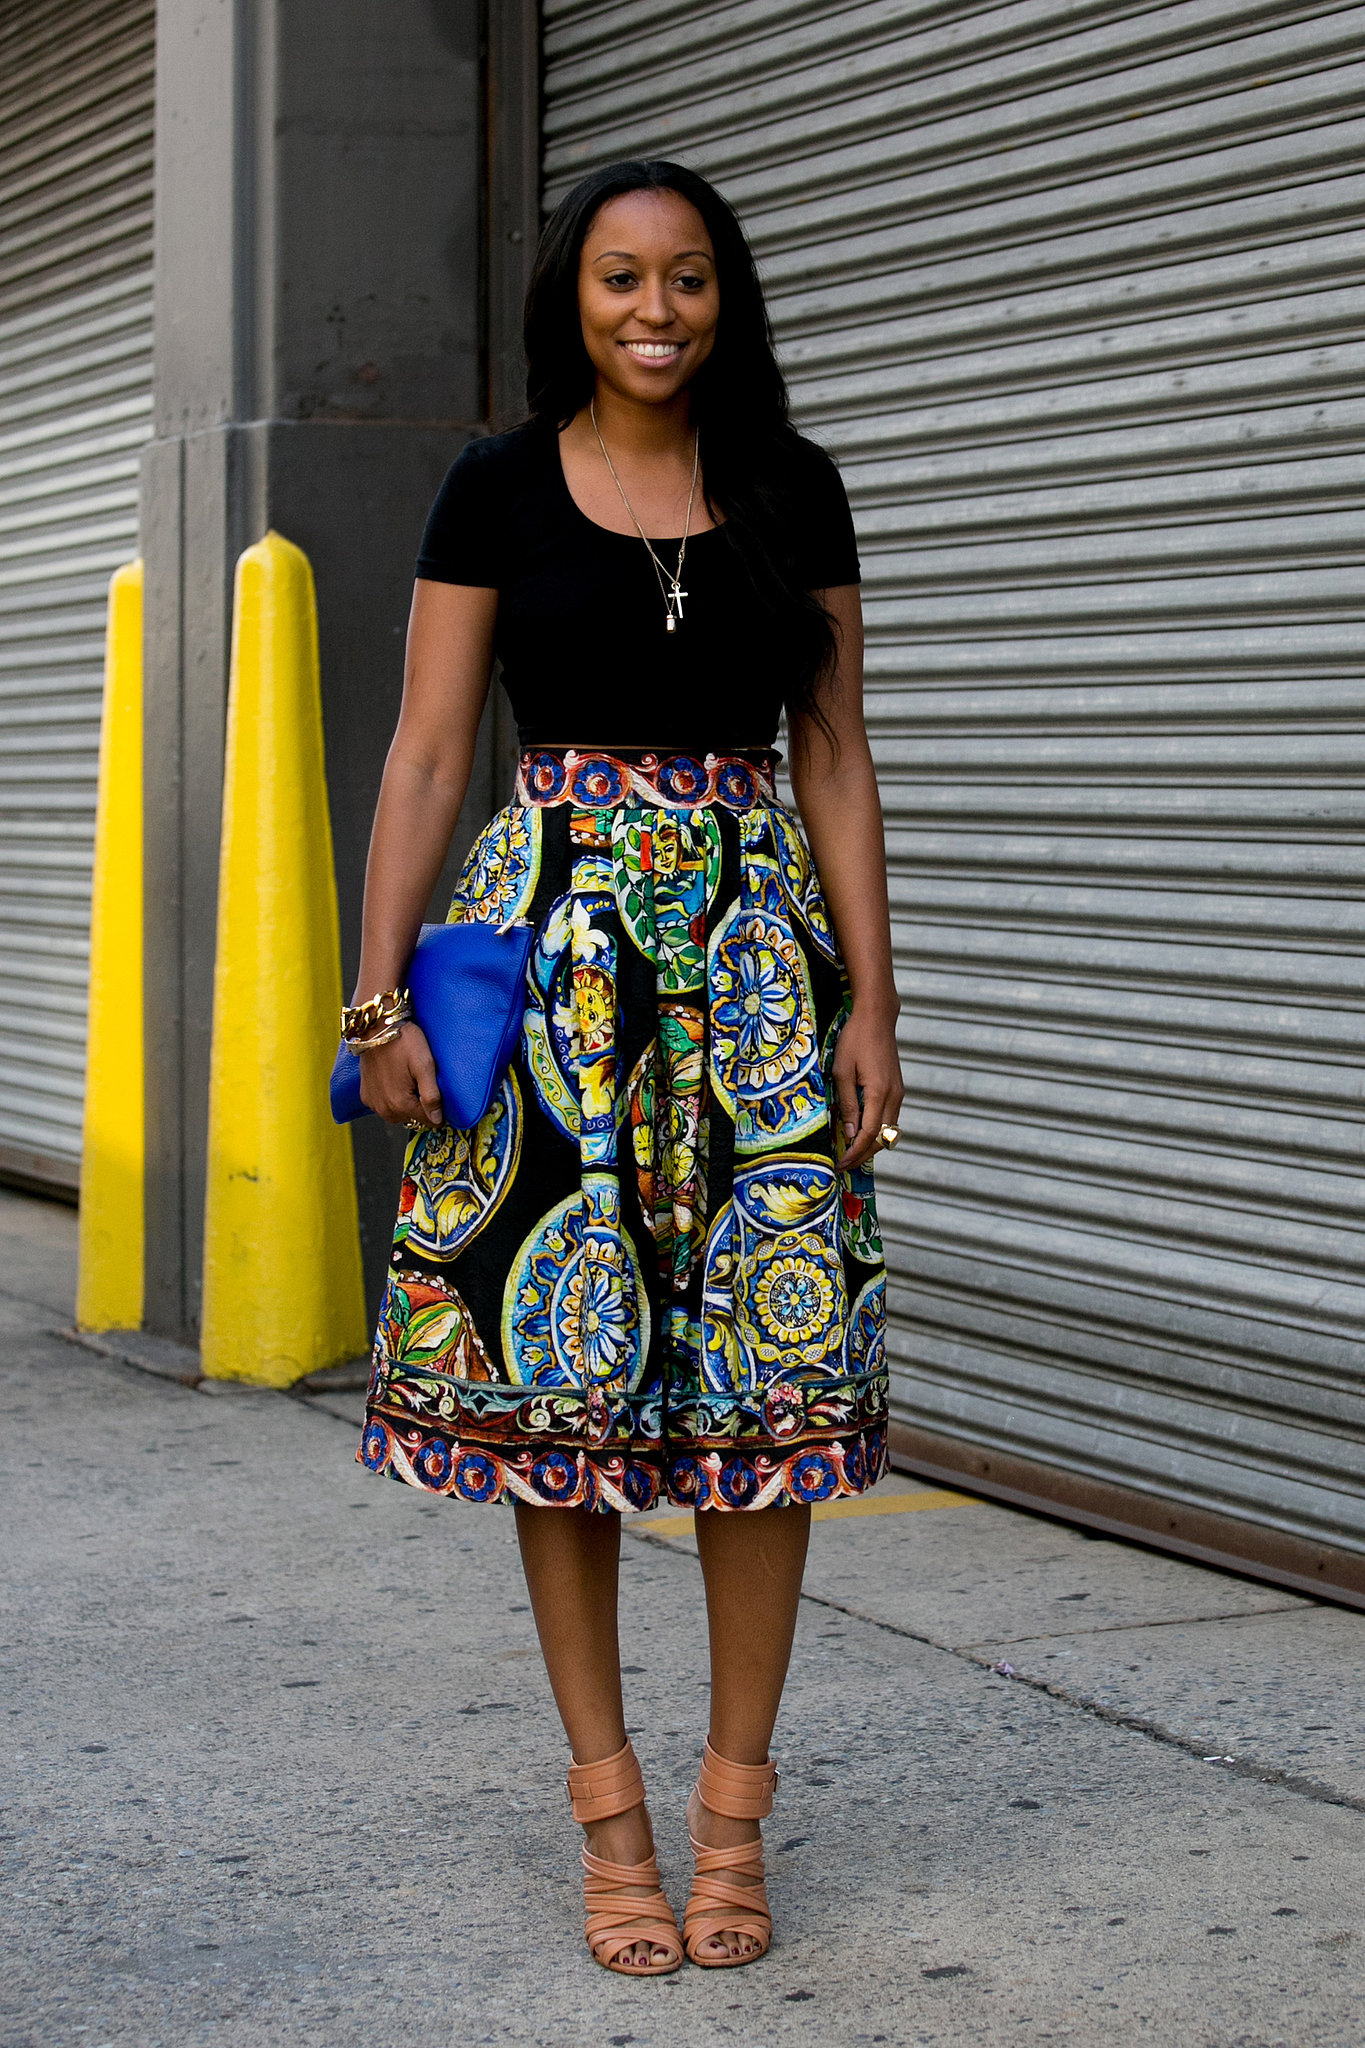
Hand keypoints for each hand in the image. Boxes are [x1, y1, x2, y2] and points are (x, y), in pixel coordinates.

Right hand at [357, 1021, 443, 1127]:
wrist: (376, 1028)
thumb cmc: (403, 1042)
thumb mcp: (424, 1065)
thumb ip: (431, 1096)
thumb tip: (438, 1120)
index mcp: (401, 1104)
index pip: (428, 1121)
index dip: (438, 1109)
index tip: (439, 1093)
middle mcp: (385, 1109)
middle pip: (413, 1118)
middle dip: (420, 1106)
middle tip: (422, 1081)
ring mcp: (373, 1103)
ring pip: (398, 1114)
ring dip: (405, 1103)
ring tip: (409, 1080)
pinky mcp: (365, 1095)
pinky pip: (383, 1106)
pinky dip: (391, 1099)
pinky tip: (395, 1081)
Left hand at [832, 1002, 902, 1172]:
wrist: (877, 1019)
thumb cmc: (855, 1041)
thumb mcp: (842, 1071)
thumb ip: (846, 1104)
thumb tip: (848, 1133)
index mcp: (879, 1093)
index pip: (869, 1134)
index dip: (854, 1152)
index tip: (840, 1163)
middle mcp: (894, 1096)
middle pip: (883, 1139)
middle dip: (863, 1155)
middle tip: (844, 1164)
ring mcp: (898, 1093)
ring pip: (889, 1131)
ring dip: (871, 1145)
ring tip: (850, 1152)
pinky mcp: (897, 1089)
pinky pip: (890, 1119)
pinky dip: (877, 1131)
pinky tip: (860, 1132)